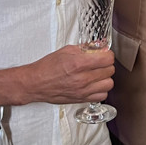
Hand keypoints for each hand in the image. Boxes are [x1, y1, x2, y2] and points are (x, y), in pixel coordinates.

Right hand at [0, 44, 114, 105]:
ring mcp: (83, 91)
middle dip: (106, 65)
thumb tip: (100, 44)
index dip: (107, 55)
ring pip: (109, 84)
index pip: (108, 59)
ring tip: (97, 74)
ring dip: (105, 78)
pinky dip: (100, 90)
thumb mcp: (66, 51)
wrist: (35, 83)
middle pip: (110, 70)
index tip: (104, 54)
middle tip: (99, 63)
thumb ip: (85, 48)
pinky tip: (94, 84)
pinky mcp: (82, 99)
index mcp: (79, 63)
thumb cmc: (48, 67)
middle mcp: (82, 78)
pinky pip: (102, 96)